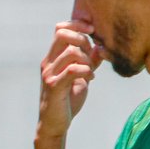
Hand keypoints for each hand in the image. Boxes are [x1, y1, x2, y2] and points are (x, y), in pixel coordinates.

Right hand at [38, 21, 102, 140]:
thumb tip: (101, 47)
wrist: (55, 123)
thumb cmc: (67, 100)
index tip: (91, 32)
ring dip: (87, 59)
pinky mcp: (54, 86)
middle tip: (92, 53)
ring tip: (92, 70)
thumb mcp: (81, 76)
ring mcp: (49, 74)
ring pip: (71, 52)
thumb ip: (89, 61)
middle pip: (62, 34)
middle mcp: (48, 63)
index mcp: (53, 58)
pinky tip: (90, 78)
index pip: (60, 29)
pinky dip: (86, 71)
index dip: (77, 25)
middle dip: (83, 39)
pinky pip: (73, 69)